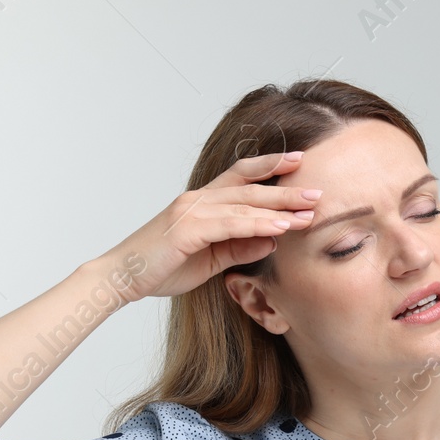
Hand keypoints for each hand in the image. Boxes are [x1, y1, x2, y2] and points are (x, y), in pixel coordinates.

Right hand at [95, 150, 321, 302]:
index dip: (270, 166)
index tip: (299, 162)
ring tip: (309, 212)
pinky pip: (230, 224)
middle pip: (250, 187)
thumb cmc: (162, 267)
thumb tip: (273, 239)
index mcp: (202, 202)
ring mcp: (192, 211)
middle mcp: (198, 199)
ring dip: (280, 208)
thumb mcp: (211, 259)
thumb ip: (240, 246)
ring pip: (244, 203)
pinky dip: (258, 225)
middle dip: (287, 189)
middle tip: (318, 192)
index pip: (242, 176)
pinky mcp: (187, 228)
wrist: (121, 278)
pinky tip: (280, 228)